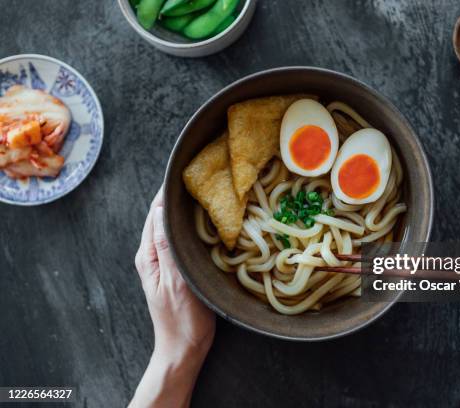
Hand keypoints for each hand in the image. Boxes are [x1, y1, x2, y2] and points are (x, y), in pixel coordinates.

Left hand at [130, 187, 214, 407]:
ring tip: (204, 195)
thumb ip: (167, 247)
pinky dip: (189, 227)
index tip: (183, 173)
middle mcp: (153, 255)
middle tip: (200, 180)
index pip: (155, 214)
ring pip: (171, 227)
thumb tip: (162, 211)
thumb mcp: (176, 282)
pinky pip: (180, 240)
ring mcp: (164, 262)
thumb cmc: (181, 319)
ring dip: (183, 211)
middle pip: (161, 217)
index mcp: (149, 255)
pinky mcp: (176, 269)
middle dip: (176, 197)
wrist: (183, 348)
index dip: (167, 192)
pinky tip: (205, 223)